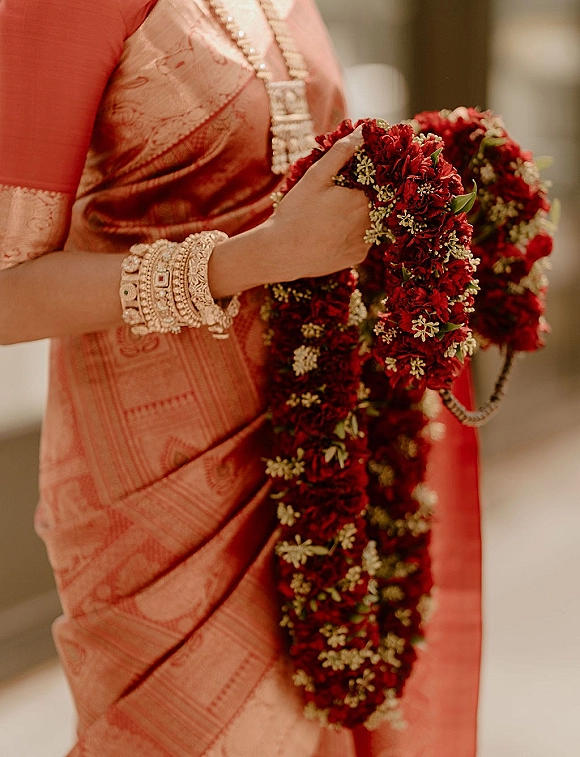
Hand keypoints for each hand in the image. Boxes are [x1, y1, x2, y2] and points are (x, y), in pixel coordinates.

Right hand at [259, 126, 370, 281]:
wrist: (281, 253)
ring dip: (362, 215)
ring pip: (373, 222)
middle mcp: (371, 222)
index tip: (356, 176)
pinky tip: (335, 231)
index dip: (371, 177)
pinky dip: (355, 234)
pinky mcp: (358, 257)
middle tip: (342, 196)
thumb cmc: (296, 212)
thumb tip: (363, 130)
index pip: (382, 182)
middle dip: (367, 196)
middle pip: (379, 203)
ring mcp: (366, 242)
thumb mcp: (316, 176)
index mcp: (364, 199)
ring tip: (337, 214)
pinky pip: (364, 241)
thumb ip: (342, 151)